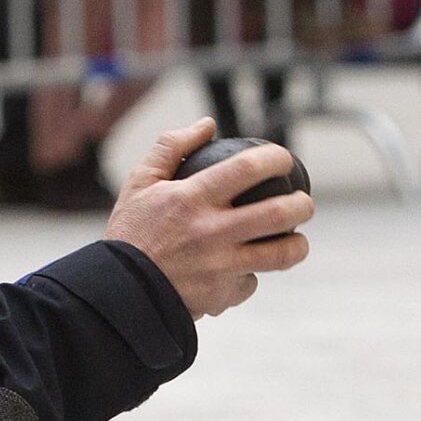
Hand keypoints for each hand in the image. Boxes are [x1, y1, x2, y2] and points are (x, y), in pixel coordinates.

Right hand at [104, 118, 312, 318]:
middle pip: (277, 213)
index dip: (275, 159)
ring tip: (298, 241)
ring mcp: (219, 266)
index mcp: (190, 199)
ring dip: (297, 247)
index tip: (284, 160)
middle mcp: (209, 232)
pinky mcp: (220, 296)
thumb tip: (207, 124)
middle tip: (303, 202)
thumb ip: (172, 147)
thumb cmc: (130, 234)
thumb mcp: (140, 183)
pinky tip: (245, 271)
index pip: (247, 168)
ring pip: (279, 255)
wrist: (116, 294)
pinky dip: (250, 277)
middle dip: (301, 204)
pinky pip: (249, 283)